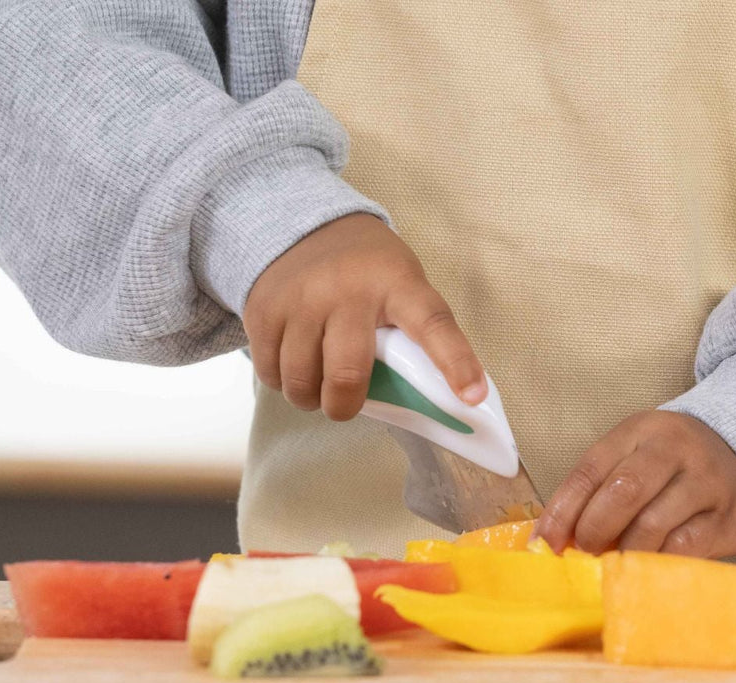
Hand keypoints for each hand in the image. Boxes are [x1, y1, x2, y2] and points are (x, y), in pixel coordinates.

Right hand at [243, 213, 485, 419]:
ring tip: (318, 387)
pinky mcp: (263, 311)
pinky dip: (283, 383)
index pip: (433, 325)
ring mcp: (301, 300)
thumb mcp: (401, 284)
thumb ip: (412, 333)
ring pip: (302, 382)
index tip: (472, 396)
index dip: (455, 363)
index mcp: (398, 284)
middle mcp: (348, 291)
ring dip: (311, 399)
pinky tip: (295, 365)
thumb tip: (431, 399)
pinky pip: (270, 373)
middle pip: (347, 374)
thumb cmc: (367, 270)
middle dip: (345, 406)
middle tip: (346, 405)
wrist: (303, 224)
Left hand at [534, 411, 735, 556]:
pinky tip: (645, 569)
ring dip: (624, 552)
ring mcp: (706, 482)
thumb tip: (551, 540)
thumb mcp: (635, 457)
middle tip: (585, 552)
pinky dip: (655, 564)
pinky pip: (683, 549)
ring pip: (653, 525)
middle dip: (594, 530)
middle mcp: (676, 449)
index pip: (591, 468)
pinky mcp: (727, 518)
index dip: (562, 510)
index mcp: (641, 430)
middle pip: (624, 492)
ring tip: (614, 563)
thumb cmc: (673, 467)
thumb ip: (598, 489)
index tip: (544, 543)